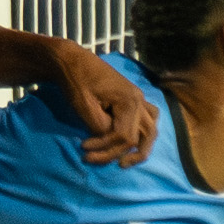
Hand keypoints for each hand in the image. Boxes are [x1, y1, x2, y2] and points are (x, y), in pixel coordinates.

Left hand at [41, 35, 158, 165]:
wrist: (73, 61)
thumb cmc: (76, 81)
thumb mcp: (84, 106)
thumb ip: (100, 127)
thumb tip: (109, 141)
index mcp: (130, 101)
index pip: (125, 137)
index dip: (104, 147)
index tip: (83, 148)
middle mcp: (139, 100)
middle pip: (141, 137)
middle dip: (118, 152)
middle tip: (97, 160)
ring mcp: (139, 99)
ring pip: (151, 130)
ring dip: (141, 148)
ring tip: (124, 162)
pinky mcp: (133, 98)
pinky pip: (149, 118)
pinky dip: (144, 133)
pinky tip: (133, 141)